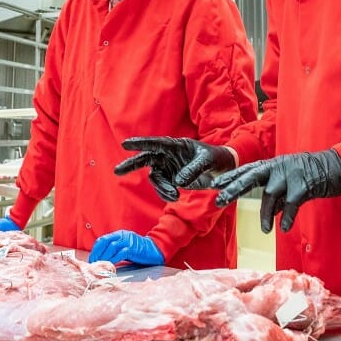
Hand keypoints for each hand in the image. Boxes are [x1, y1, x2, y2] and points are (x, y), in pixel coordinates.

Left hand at [89, 230, 164, 265]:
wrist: (154, 250)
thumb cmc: (138, 251)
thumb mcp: (125, 247)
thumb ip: (114, 249)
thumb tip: (101, 258)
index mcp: (119, 234)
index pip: (102, 240)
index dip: (95, 250)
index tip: (91, 259)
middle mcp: (123, 236)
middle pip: (105, 242)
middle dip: (97, 253)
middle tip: (93, 263)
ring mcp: (128, 241)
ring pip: (111, 247)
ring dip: (104, 257)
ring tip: (100, 265)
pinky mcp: (133, 249)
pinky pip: (120, 253)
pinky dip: (113, 260)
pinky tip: (110, 266)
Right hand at [115, 137, 236, 201]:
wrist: (223, 168)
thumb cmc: (216, 158)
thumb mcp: (207, 161)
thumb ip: (193, 170)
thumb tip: (178, 182)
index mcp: (176, 145)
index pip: (155, 144)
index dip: (140, 143)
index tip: (125, 144)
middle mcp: (169, 155)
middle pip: (146, 159)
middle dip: (131, 164)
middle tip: (117, 171)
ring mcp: (169, 167)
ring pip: (155, 178)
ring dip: (161, 188)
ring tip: (174, 195)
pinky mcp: (172, 179)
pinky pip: (162, 187)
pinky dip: (165, 193)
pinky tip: (175, 196)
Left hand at [212, 149, 340, 232]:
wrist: (339, 166)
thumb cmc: (315, 174)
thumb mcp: (292, 180)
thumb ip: (279, 194)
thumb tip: (270, 212)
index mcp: (275, 165)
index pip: (248, 170)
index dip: (231, 177)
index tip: (215, 184)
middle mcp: (279, 166)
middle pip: (251, 177)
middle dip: (234, 189)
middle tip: (219, 200)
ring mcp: (291, 174)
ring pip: (270, 194)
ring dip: (265, 214)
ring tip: (264, 230)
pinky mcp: (303, 185)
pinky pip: (290, 205)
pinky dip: (286, 218)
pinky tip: (283, 229)